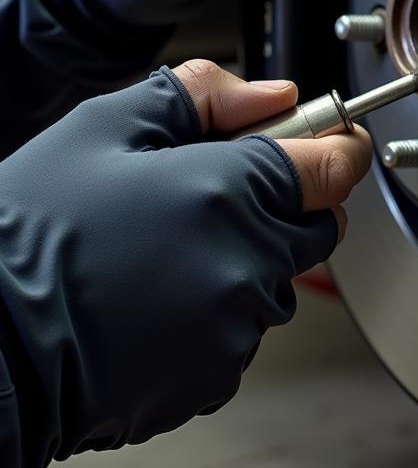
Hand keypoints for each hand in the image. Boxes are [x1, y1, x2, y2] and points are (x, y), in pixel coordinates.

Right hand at [0, 60, 370, 467]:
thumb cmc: (30, 236)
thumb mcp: (104, 129)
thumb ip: (202, 96)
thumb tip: (276, 93)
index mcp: (228, 190)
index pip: (338, 166)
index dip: (337, 147)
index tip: (328, 141)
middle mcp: (248, 261)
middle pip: (321, 222)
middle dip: (290, 201)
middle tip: (223, 192)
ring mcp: (236, 325)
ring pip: (283, 276)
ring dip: (252, 257)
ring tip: (171, 249)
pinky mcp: (217, 374)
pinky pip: (247, 328)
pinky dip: (222, 309)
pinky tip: (159, 297)